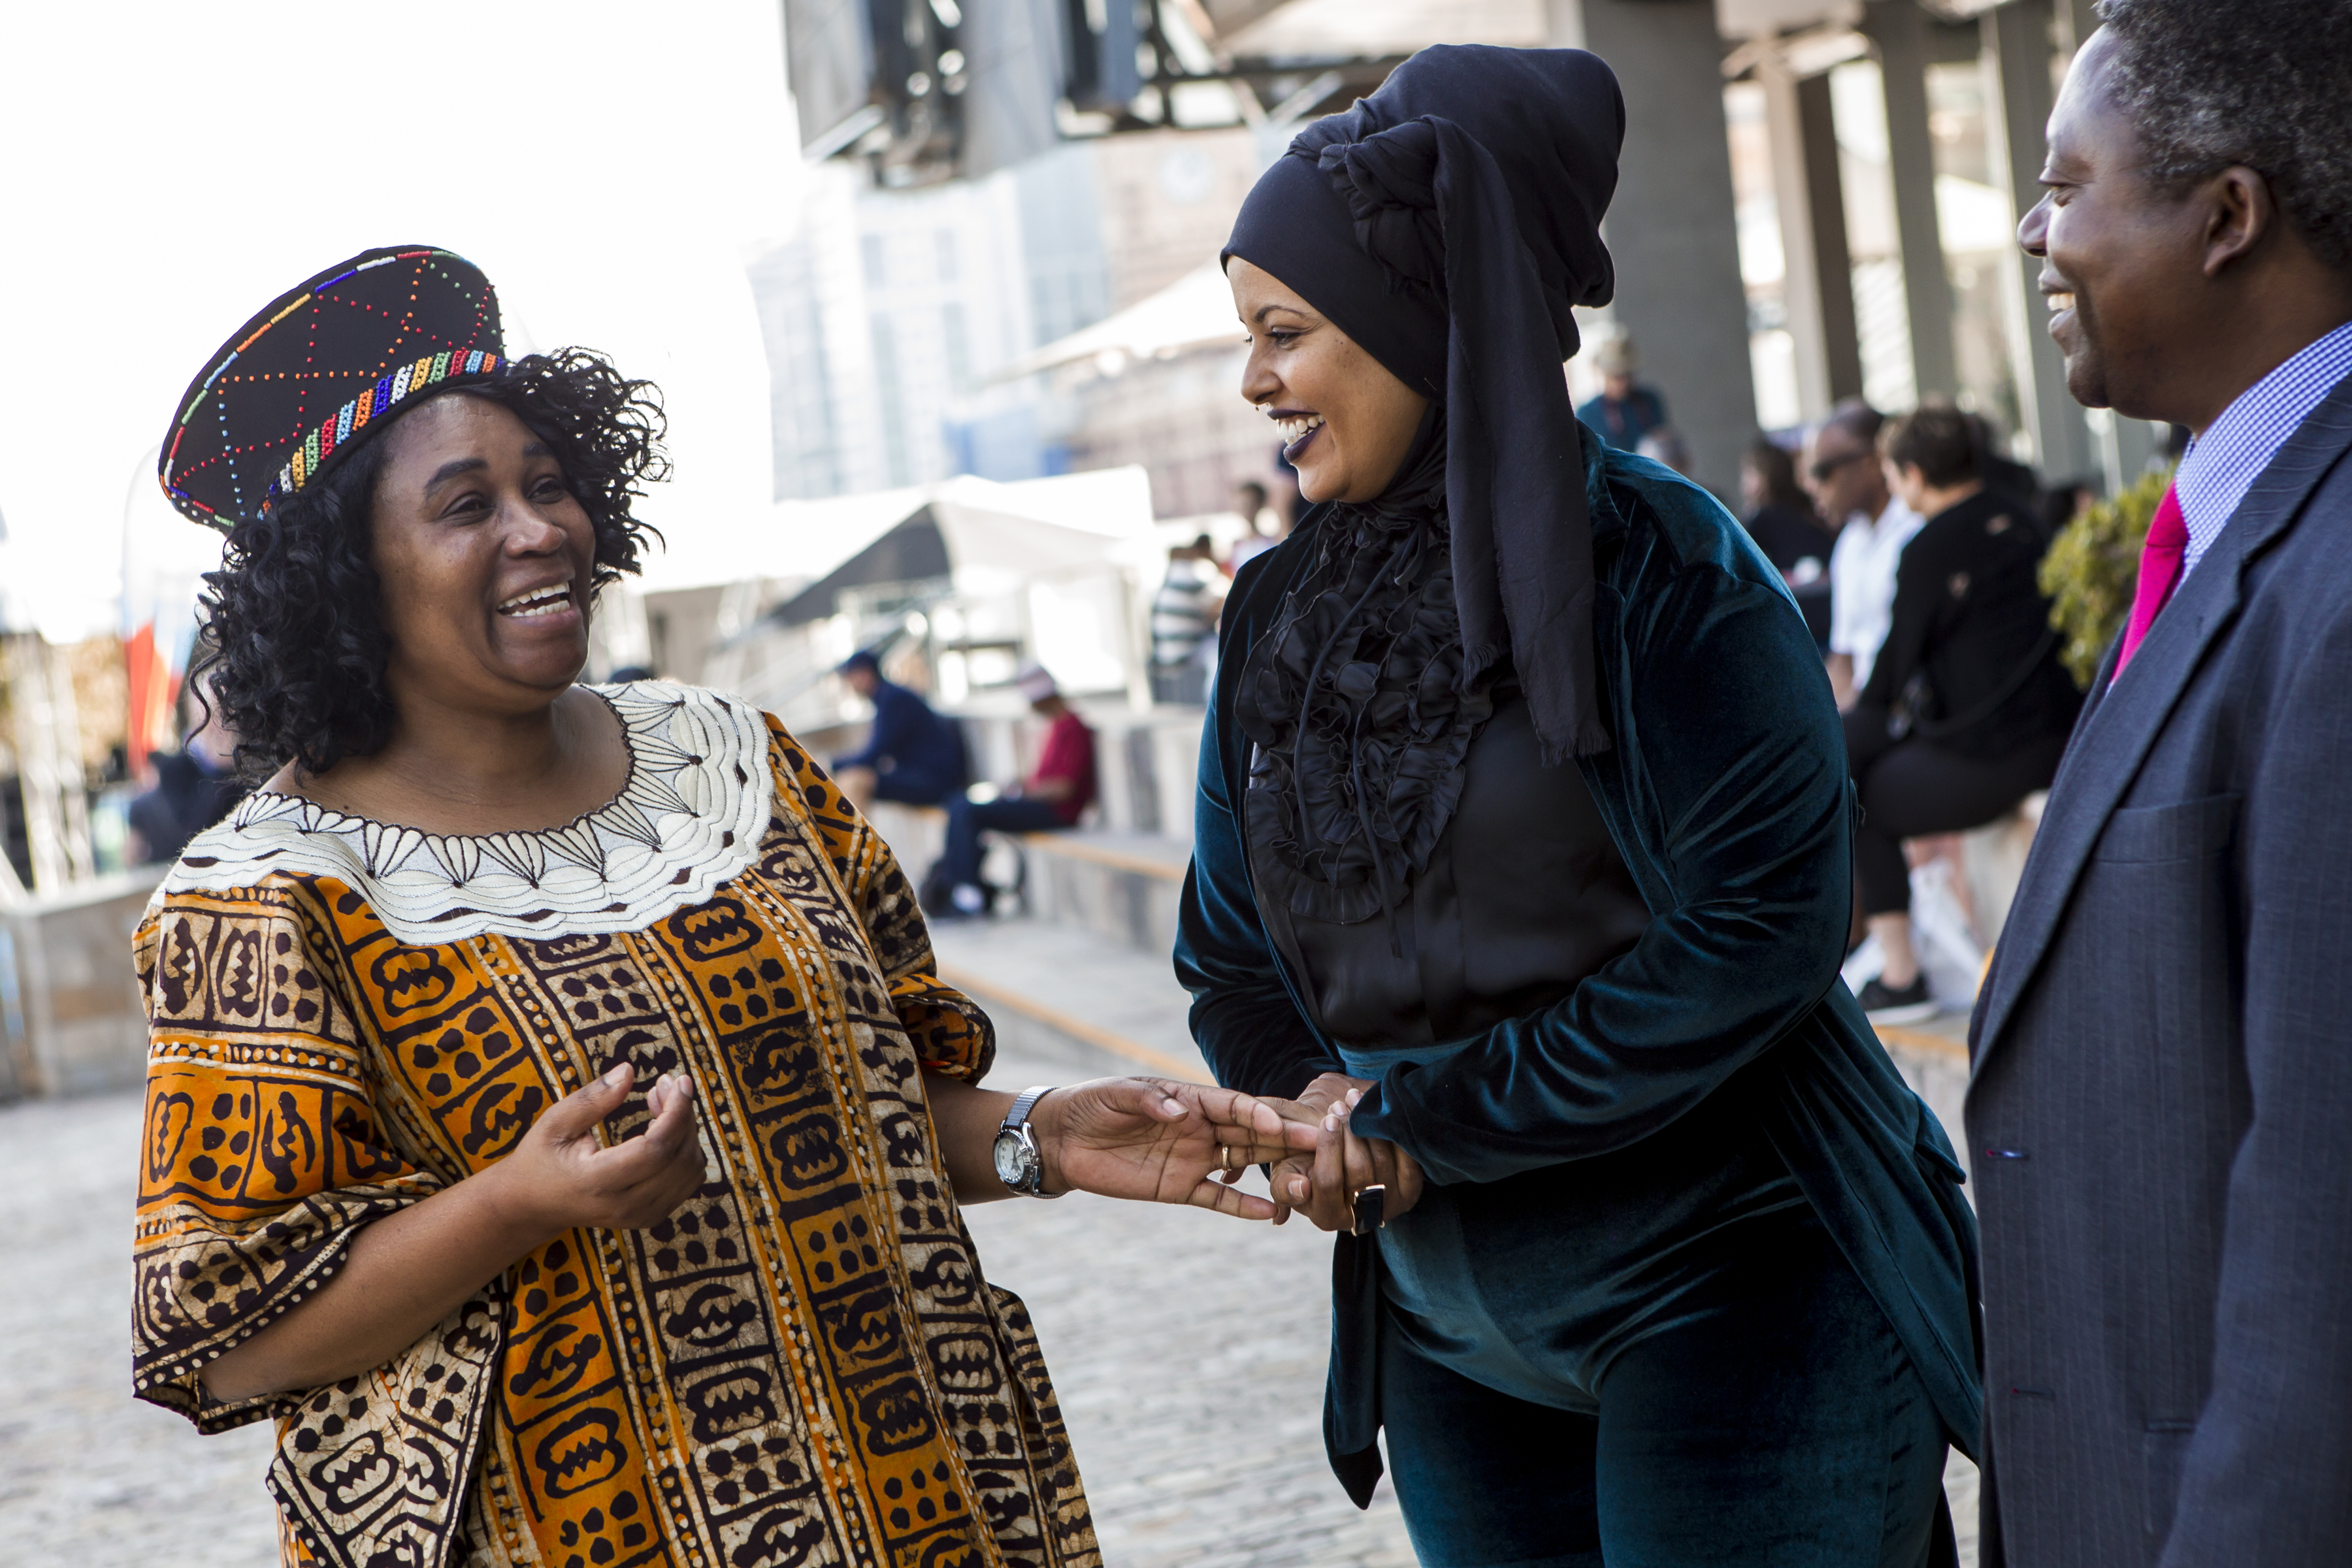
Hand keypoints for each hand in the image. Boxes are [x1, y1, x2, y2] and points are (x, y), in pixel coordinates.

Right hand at [487, 1060, 706, 1238]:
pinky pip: (689, 1180)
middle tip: (665, 1083)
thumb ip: (592, 1099)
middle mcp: (625, 1206)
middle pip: (679, 1158)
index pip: (656, 1149)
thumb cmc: (541, 1158)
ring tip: (659, 1102)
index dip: (676, 1112)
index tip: (678, 1081)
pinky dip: (686, 1148)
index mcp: (597, 1183)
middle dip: (683, 1114)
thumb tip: (630, 1070)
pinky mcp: (652, 1216)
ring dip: (686, 1129)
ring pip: (691, 1170)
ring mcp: (642, 1216)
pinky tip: (663, 1128)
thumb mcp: (555, 1123)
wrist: (533, 1206)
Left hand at [1033, 1077, 1319, 1219]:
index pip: (1232, 1104)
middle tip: (1320, 1142)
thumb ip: (1147, 1099)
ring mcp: (1193, 1158)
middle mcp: (1199, 1128)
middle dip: (1284, 1136)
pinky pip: (1218, 1197)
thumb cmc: (1091, 1105)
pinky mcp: (1180, 1187)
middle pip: (1250, 1132)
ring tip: (1305, 1176)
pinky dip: (1243, 1205)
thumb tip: (1176, 1111)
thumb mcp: (1115, 1094)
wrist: (1064, 1140)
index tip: (1279, 1121)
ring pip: (1243, 1162)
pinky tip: (1269, 1213)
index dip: (1256, 1112)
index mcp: (1189, 1100)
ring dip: (1273, 1167)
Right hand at [1260, 1073, 1424, 1231]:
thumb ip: (1284, 1184)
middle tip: (1339, 1106)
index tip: (1326, 1119)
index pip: (1328, 1181)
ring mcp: (1388, 1207)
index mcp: (1325, 1216)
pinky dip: (1393, 1135)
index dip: (1328, 1147)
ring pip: (1382, 1162)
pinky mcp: (1409, 1193)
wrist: (1339, 1165)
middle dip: (1348, 1132)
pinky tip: (1377, 1115)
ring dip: (1368, 1127)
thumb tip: (1300, 1187)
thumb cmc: (1307, 1168)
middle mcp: (1359, 1219)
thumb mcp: (1286, 1175)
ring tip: (1354, 1102)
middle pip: (1358, 1170)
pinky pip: (1408, 1163)